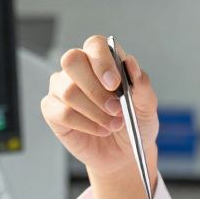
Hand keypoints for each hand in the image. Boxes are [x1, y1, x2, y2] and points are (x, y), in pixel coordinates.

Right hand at [41, 35, 158, 178]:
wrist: (125, 153)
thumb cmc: (135, 124)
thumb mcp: (147, 106)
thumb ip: (142, 84)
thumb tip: (131, 63)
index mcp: (103, 60)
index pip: (95, 45)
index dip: (102, 61)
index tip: (115, 83)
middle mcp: (79, 70)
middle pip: (72, 61)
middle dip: (95, 88)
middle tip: (115, 108)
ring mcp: (62, 89)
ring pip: (68, 91)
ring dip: (95, 112)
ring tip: (113, 124)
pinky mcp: (52, 110)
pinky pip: (61, 112)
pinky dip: (85, 124)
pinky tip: (99, 130)